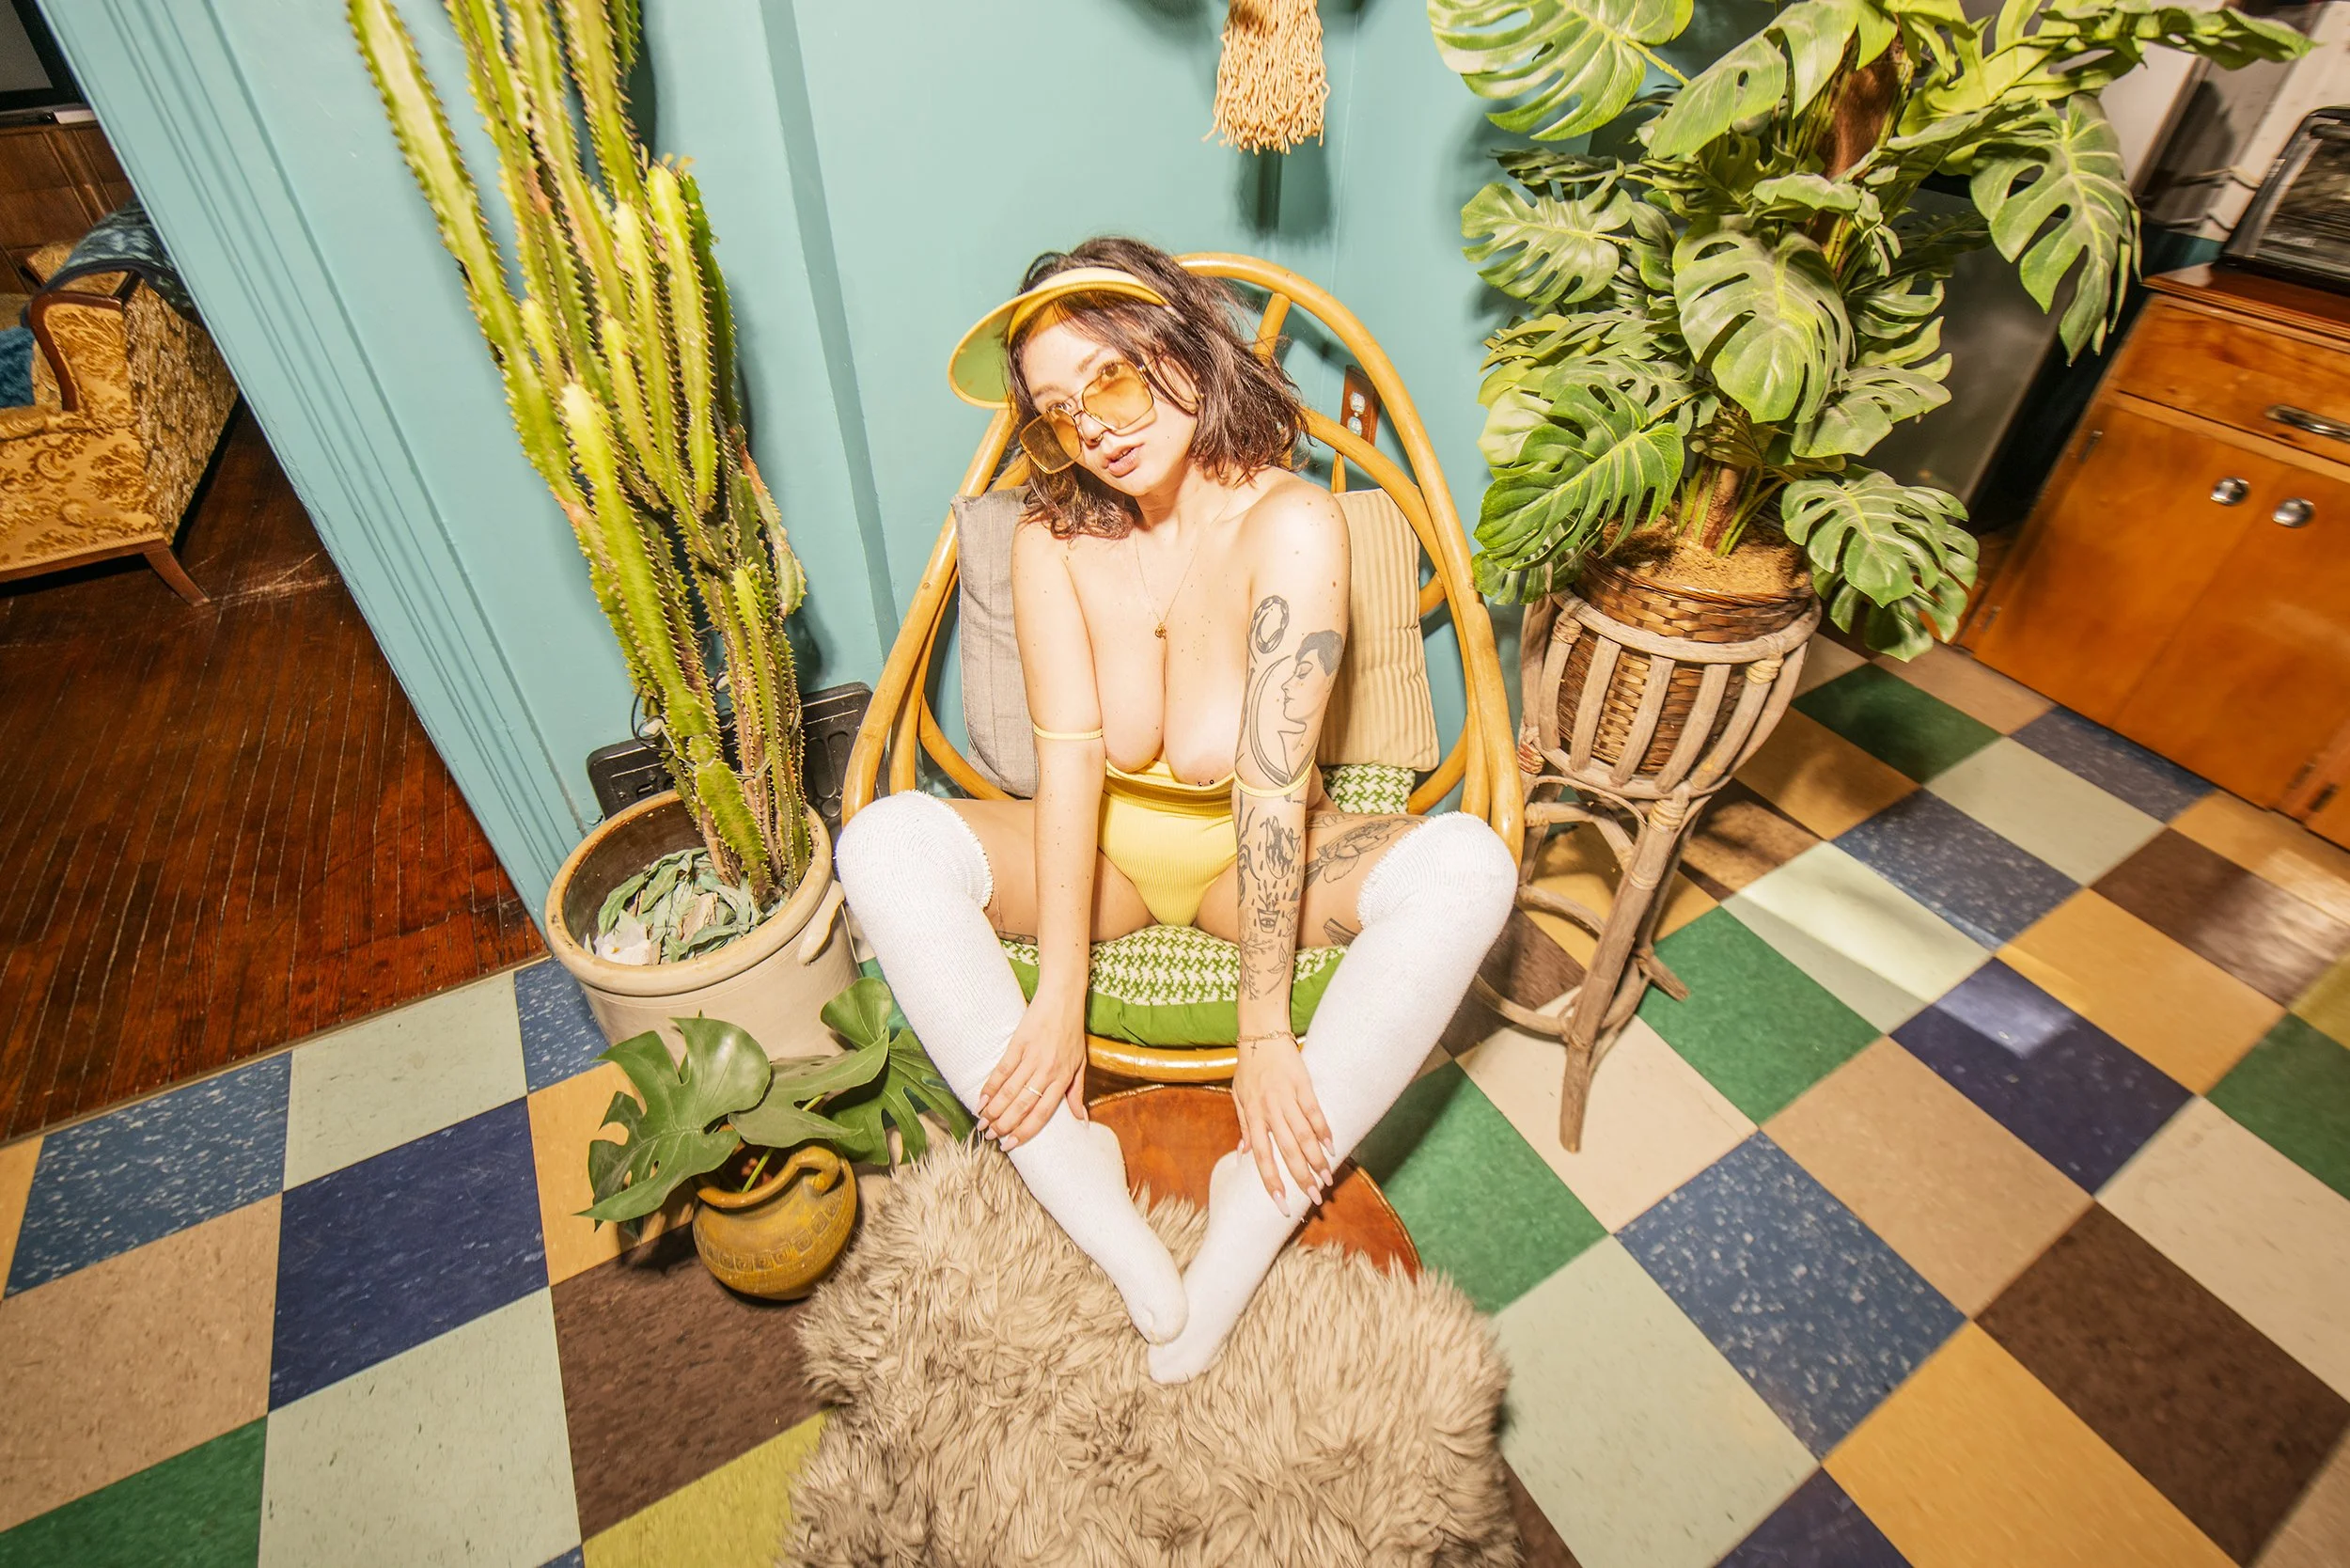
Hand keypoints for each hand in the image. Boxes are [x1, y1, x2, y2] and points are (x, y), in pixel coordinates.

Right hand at [977, 987, 1087, 1148]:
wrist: (1063, 998)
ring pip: (1010, 1090)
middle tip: (990, 1137)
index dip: (1025, 1131)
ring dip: (994, 1109)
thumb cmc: (1073, 1031)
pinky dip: (990, 1086)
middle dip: (1005, 1124)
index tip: (1011, 1144)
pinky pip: (1002, 1069)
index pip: (1042, 1113)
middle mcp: (1047, 1071)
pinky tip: (981, 1099)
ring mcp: (1032, 1057)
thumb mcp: (1081, 1063)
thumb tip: (1082, 1121)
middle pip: (1023, 1104)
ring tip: (982, 1123)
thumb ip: (1078, 1093)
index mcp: (1063, 1078)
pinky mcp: (1019, 1043)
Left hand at [1232, 1032, 1333, 1209]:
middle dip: (1300, 1176)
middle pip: (1287, 1150)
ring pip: (1303, 1134)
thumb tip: (1244, 1154)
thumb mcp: (1238, 1096)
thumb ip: (1244, 1125)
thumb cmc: (1248, 1068)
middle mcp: (1269, 1109)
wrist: (1260, 1034)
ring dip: (1316, 1159)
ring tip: (1327, 1178)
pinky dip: (1323, 1130)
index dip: (1271, 1180)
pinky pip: (1314, 1111)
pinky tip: (1332, 1147)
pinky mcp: (1302, 1084)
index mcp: (1252, 1114)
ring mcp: (1286, 1097)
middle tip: (1314, 1198)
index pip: (1262, 1155)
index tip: (1281, 1202)